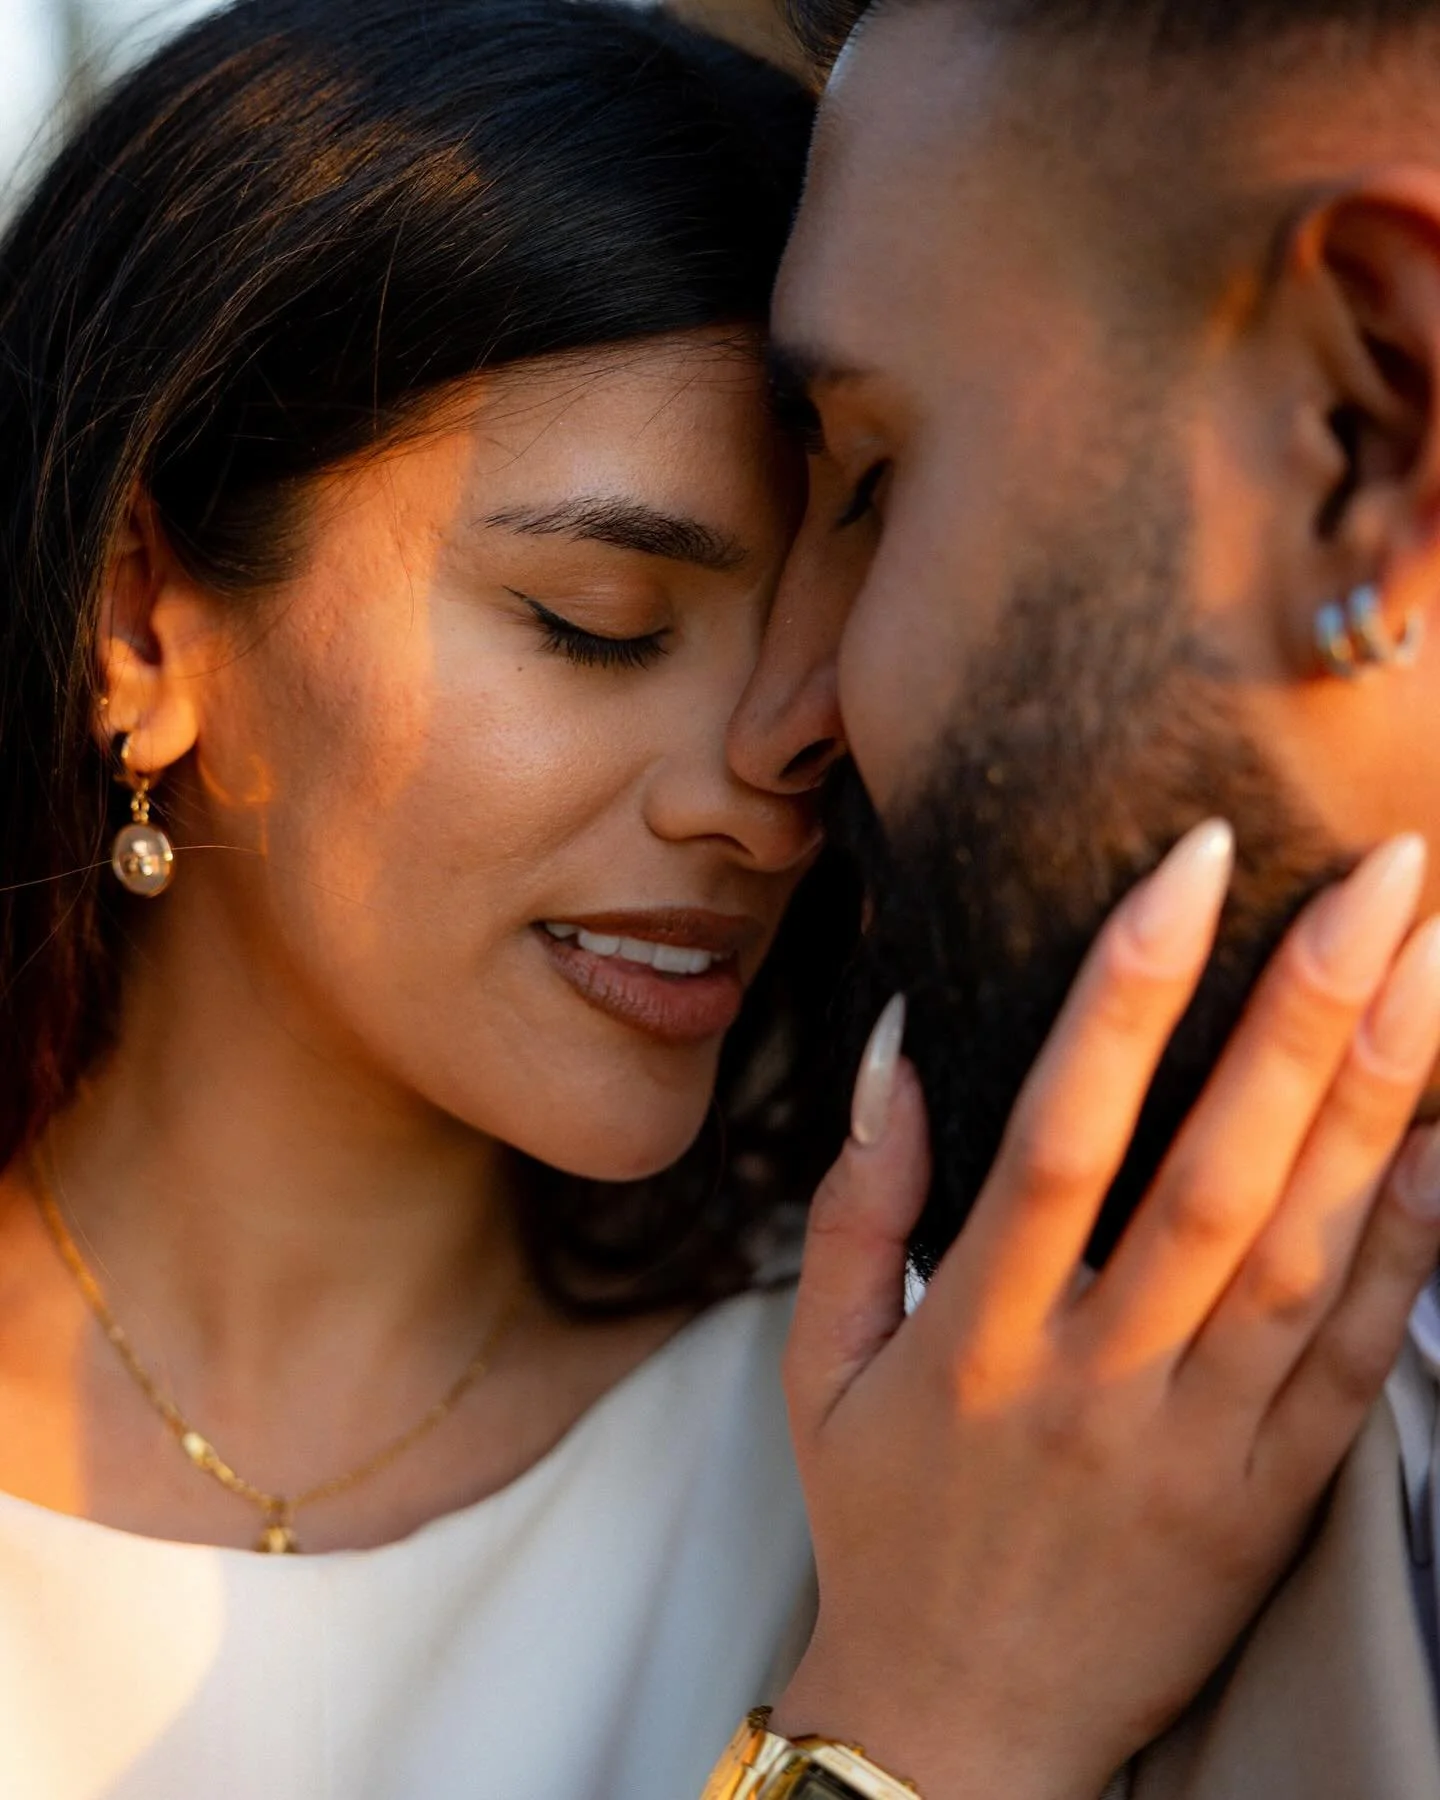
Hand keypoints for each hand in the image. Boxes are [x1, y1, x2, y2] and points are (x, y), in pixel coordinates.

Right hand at [773, 823, 1439, 1799]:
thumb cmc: (883, 1523)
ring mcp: (1197, 1446)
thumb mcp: (820, 1366)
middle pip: (1214, 1178)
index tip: (1192, 867)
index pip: (1059, 1136)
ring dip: (1379, 1103)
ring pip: (1304, 1256)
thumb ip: (858, 1203)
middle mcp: (1097, 1383)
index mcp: (977, 1337)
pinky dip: (1415, 1246)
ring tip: (1436, 966)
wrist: (963, 1730)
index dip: (1126, 993)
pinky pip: (1356, 1363)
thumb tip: (893, 1045)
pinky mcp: (1270, 1498)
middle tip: (1381, 880)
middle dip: (1301, 1016)